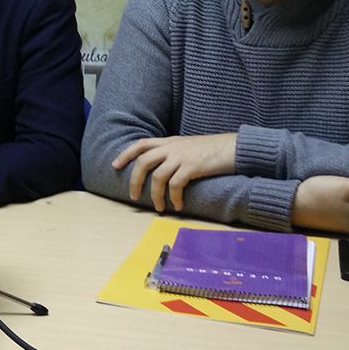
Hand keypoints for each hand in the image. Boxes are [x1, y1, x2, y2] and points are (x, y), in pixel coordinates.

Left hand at [112, 133, 236, 211]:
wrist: (234, 147)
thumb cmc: (211, 150)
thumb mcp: (187, 146)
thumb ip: (172, 153)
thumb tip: (160, 166)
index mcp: (169, 141)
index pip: (141, 144)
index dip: (126, 154)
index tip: (115, 165)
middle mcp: (172, 147)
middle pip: (143, 162)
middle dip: (135, 180)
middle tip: (134, 196)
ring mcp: (181, 157)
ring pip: (158, 176)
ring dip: (155, 195)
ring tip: (159, 207)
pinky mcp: (192, 167)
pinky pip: (176, 185)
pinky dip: (174, 198)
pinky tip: (178, 206)